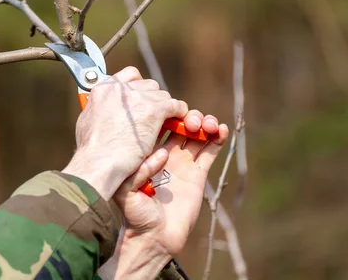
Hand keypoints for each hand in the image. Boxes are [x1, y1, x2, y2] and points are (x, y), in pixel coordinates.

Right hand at [62, 67, 188, 200]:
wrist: (98, 162)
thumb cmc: (91, 150)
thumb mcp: (87, 120)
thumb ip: (99, 108)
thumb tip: (105, 108)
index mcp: (104, 89)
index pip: (130, 75)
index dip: (139, 86)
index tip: (142, 98)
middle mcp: (120, 88)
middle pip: (148, 85)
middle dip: (153, 99)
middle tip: (154, 114)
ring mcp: (138, 98)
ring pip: (162, 95)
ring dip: (164, 107)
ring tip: (165, 121)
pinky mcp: (153, 110)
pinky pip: (174, 105)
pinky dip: (179, 112)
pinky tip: (179, 120)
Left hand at [98, 110, 228, 277]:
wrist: (153, 237)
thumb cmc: (135, 215)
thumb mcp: (126, 191)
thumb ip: (139, 171)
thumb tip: (161, 155)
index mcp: (147, 153)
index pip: (158, 125)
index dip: (167, 114)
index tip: (173, 109)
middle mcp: (166, 154)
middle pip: (181, 125)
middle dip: (189, 117)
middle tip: (192, 122)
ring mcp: (183, 163)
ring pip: (197, 135)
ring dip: (205, 124)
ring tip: (209, 125)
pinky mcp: (198, 174)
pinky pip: (209, 152)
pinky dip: (217, 138)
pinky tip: (221, 130)